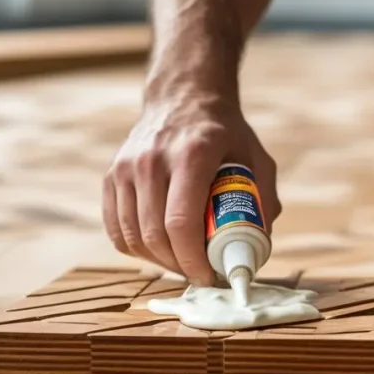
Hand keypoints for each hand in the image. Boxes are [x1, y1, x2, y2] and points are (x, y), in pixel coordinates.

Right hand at [103, 97, 280, 285]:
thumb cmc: (223, 133)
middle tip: (197, 274)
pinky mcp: (111, 175)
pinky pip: (115, 228)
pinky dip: (134, 248)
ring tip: (180, 263)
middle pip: (154, 235)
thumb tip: (259, 245)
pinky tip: (156, 250)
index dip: (192, 260)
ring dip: (157, 261)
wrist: (183, 97)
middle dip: (177, 266)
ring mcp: (125, 167)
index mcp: (191, 155)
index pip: (181, 222)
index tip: (207, 276)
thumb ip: (263, 199)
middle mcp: (151, 159)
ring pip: (132, 236)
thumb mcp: (255, 157)